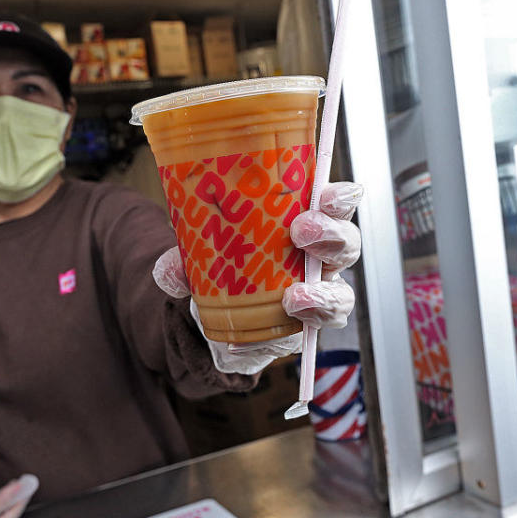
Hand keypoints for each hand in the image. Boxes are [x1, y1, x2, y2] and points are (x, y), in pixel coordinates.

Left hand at [153, 181, 362, 373]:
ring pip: (342, 290)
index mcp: (300, 222)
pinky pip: (326, 323)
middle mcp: (318, 256)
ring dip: (324, 292)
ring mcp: (320, 292)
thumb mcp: (199, 259)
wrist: (222, 321)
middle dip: (331, 234)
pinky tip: (293, 317)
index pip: (330, 202)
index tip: (324, 193)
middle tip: (302, 232)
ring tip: (295, 296)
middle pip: (346, 242)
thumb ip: (183, 262)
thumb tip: (170, 269)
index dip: (337, 196)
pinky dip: (312, 320)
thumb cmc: (226, 270)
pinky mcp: (312, 324)